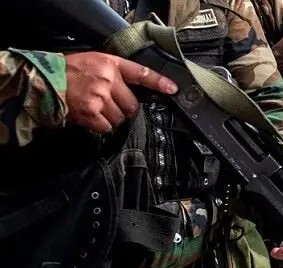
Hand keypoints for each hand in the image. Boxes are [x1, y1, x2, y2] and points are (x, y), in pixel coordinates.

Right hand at [64, 52, 178, 132]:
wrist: (45, 80)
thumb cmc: (70, 72)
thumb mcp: (95, 62)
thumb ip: (115, 73)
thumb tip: (135, 90)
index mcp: (110, 64)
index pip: (141, 73)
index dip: (159, 82)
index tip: (173, 89)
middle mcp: (107, 80)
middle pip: (132, 105)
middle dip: (126, 109)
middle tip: (111, 104)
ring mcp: (100, 97)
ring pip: (121, 118)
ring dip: (112, 118)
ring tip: (98, 108)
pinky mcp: (91, 112)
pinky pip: (108, 127)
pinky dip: (101, 125)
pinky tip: (92, 116)